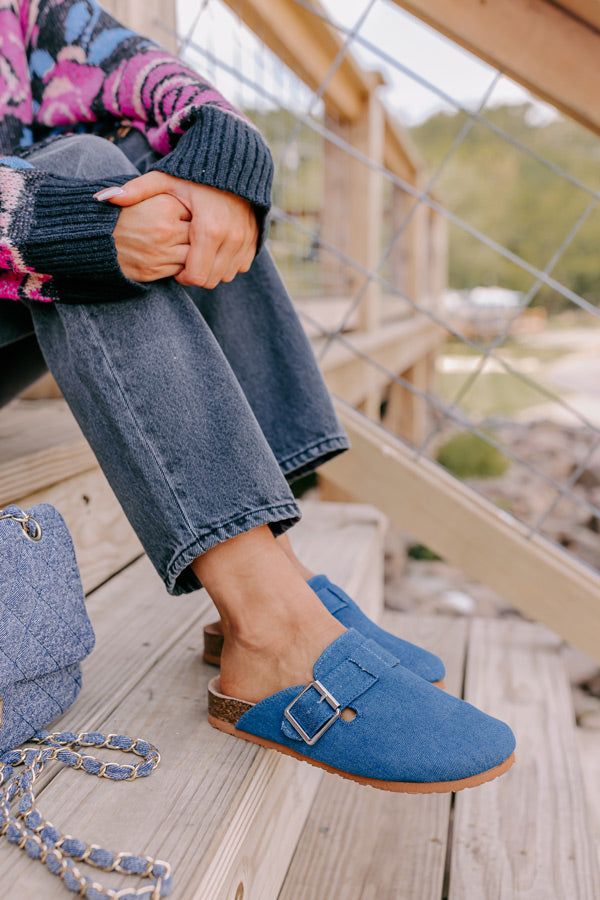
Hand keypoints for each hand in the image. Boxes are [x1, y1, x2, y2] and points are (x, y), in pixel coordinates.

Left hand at [103, 172, 257, 288]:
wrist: (235, 162)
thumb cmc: (194, 173)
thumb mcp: (164, 179)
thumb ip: (136, 191)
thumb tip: (102, 198)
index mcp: (209, 229)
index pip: (196, 276)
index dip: (182, 276)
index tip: (175, 262)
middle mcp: (232, 238)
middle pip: (210, 280)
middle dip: (195, 274)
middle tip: (184, 258)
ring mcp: (246, 241)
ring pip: (225, 276)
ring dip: (211, 270)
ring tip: (198, 252)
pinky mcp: (255, 241)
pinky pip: (239, 267)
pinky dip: (227, 263)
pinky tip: (215, 248)